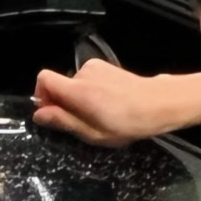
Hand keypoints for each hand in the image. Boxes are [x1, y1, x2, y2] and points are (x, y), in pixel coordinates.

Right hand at [33, 60, 200, 146]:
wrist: (161, 104)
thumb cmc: (130, 123)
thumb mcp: (94, 133)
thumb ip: (64, 122)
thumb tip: (39, 114)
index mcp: (79, 91)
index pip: (44, 79)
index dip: (41, 96)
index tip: (52, 113)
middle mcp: (85, 73)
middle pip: (59, 84)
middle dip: (63, 103)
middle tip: (82, 123)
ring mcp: (97, 68)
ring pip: (74, 84)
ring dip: (79, 99)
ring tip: (100, 115)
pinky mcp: (107, 67)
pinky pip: (88, 80)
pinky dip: (91, 92)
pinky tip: (108, 105)